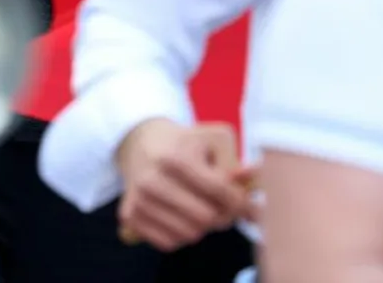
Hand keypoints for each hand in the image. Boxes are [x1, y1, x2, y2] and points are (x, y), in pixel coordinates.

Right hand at [116, 118, 253, 250]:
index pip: (220, 190)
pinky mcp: (130, 215)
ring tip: (199, 205)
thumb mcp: (215, 139)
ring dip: (202, 226)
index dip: (239, 199)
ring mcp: (139, 199)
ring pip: (190, 234)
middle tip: (222, 204)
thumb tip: (253, 183)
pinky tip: (180, 213)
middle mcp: (152, 179)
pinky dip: (181, 232)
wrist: (142, 142)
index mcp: (176, 157)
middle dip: (222, 215)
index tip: (244, 201)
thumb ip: (236, 164)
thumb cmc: (187, 142)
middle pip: (207, 218)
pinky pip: (169, 243)